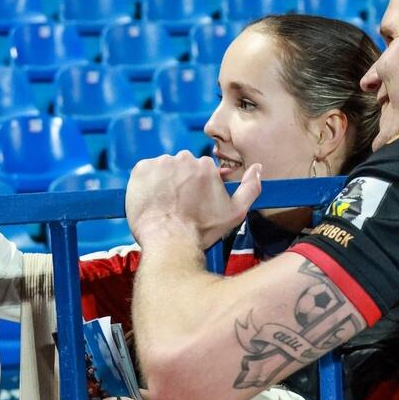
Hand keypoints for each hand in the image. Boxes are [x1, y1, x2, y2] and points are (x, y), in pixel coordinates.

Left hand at [125, 151, 261, 249]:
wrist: (170, 241)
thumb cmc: (201, 230)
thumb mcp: (236, 212)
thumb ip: (251, 187)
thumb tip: (257, 168)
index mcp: (206, 166)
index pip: (201, 170)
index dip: (197, 187)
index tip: (193, 201)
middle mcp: (184, 159)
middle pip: (182, 167)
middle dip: (180, 182)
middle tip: (178, 205)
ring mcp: (160, 163)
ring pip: (163, 169)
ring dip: (163, 182)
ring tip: (164, 205)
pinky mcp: (141, 169)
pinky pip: (145, 171)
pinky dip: (147, 183)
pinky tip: (152, 200)